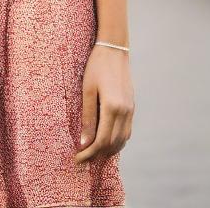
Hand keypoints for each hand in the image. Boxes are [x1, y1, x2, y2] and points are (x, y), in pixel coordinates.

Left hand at [75, 44, 133, 163]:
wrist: (114, 50)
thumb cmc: (96, 67)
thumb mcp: (87, 90)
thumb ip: (88, 117)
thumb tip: (84, 143)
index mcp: (113, 108)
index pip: (102, 141)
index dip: (89, 153)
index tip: (77, 159)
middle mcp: (125, 112)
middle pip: (113, 144)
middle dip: (97, 155)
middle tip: (82, 159)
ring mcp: (131, 110)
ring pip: (122, 140)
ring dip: (108, 150)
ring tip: (92, 153)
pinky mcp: (132, 107)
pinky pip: (126, 131)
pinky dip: (116, 141)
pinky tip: (105, 140)